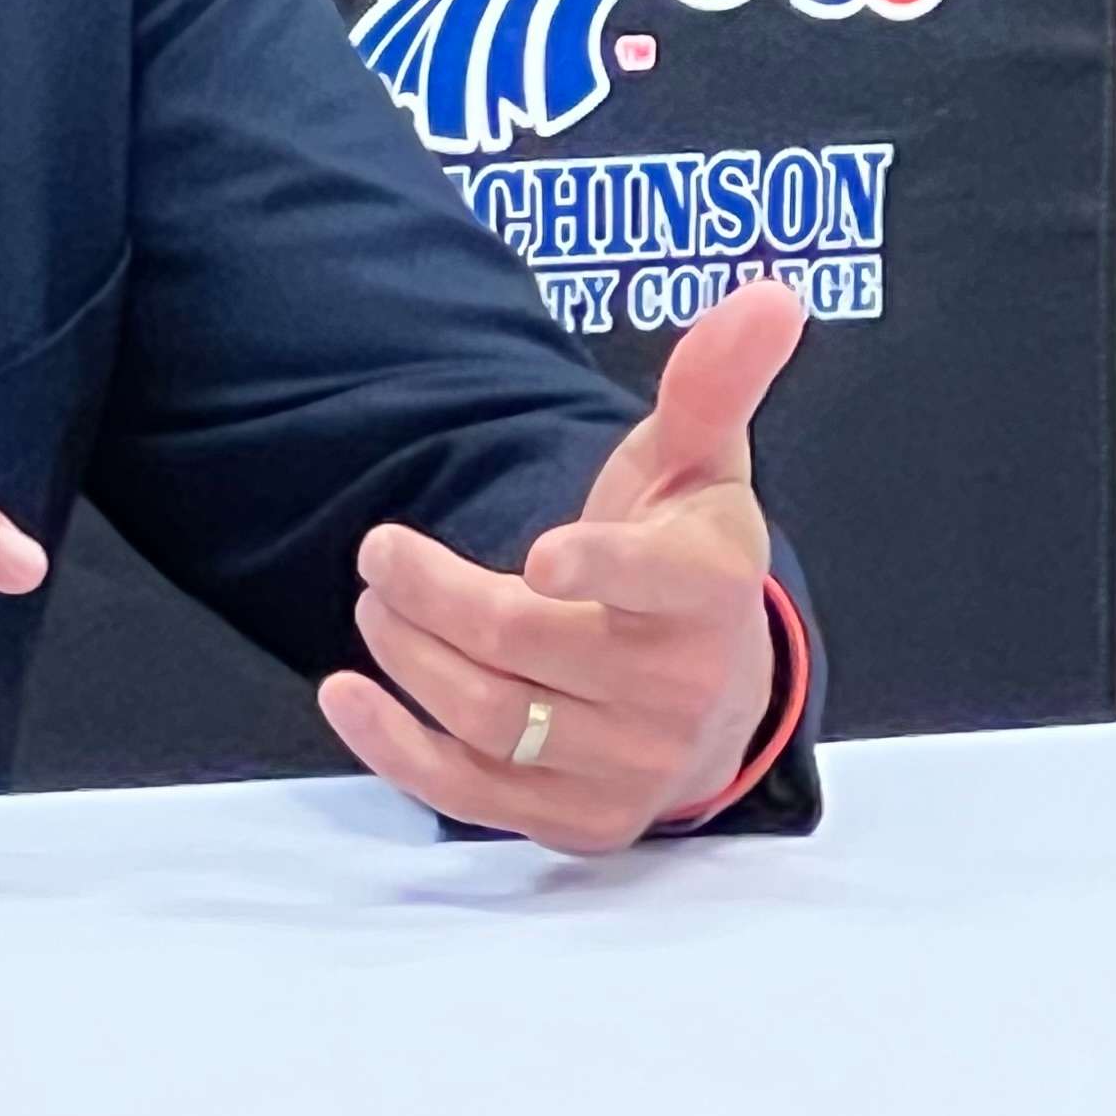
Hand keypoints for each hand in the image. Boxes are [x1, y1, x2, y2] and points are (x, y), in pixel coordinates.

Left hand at [317, 277, 801, 852]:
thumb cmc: (684, 563)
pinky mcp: (581, 819)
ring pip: (487, 712)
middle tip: (382, 551)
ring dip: (405, 650)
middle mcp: (678, 690)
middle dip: (429, 589)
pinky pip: (473, 794)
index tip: (542, 554)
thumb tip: (770, 296)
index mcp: (709, 593)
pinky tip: (346, 693)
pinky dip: (395, 747)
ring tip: (378, 601)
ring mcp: (631, 764)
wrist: (713, 696)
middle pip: (521, 641)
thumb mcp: (699, 469)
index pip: (662, 584)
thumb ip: (712, 384)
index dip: (603, 569)